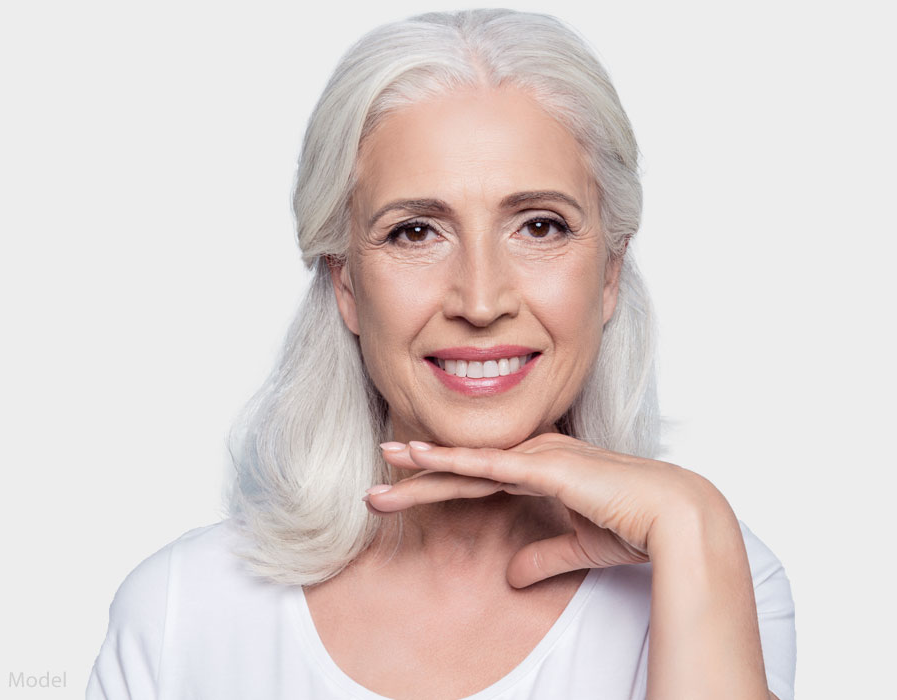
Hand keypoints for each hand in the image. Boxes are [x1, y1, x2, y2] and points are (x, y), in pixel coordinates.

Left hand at [366, 433, 725, 587]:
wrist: (674, 517)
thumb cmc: (634, 526)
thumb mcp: (576, 547)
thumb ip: (541, 556)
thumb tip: (510, 577)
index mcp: (542, 470)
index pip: (479, 478)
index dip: (441, 483)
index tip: (405, 487)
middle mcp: (535, 456)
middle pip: (464, 468)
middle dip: (419, 475)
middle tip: (377, 481)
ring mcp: (539, 457)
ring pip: (468, 463)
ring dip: (423, 465)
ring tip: (384, 465)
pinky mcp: (546, 467)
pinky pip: (489, 465)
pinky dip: (452, 461)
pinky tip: (420, 458)